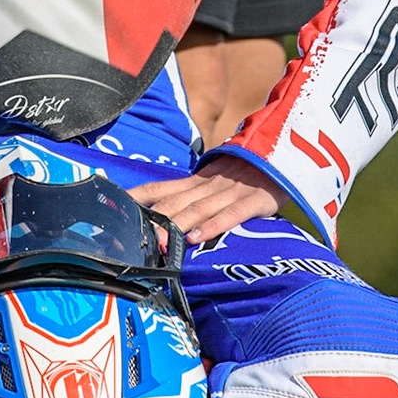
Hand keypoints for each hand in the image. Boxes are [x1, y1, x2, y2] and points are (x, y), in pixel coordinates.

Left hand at [129, 155, 285, 244]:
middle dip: (154, 220)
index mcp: (197, 182)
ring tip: (158, 242)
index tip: (112, 206)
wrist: (285, 155)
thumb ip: (192, 197)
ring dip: (177, 225)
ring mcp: (231, 191)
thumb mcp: (215, 181)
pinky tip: (197, 237)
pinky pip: (232, 214)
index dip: (136, 196)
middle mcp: (209, 185)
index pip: (159, 188)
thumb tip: (164, 218)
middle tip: (133, 236)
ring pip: (199, 209)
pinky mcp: (255, 200)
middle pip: (175, 203)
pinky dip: (214, 225)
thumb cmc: (245, 176)